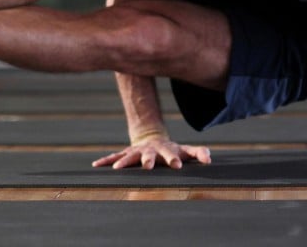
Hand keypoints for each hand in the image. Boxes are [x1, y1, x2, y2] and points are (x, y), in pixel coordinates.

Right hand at [91, 136, 211, 169]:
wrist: (152, 139)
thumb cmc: (172, 150)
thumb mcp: (186, 150)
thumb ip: (199, 152)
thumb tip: (209, 158)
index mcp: (166, 149)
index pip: (172, 153)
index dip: (174, 159)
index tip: (177, 166)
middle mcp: (150, 150)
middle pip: (149, 155)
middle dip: (148, 160)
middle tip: (148, 166)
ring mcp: (137, 151)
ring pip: (130, 156)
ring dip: (124, 161)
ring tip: (117, 168)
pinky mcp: (126, 153)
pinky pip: (115, 156)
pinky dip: (106, 160)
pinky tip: (96, 165)